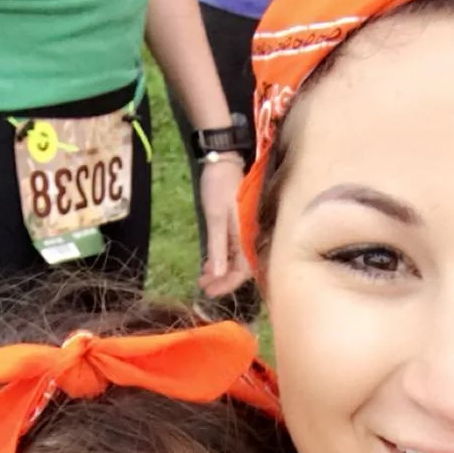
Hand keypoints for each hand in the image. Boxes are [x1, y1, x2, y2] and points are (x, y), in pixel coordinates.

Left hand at [196, 156, 250, 298]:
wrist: (223, 160)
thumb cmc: (219, 186)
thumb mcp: (215, 217)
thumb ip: (218, 247)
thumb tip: (219, 274)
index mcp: (247, 237)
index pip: (242, 271)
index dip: (227, 284)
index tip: (210, 292)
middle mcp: (250, 237)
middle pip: (241, 269)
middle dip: (222, 281)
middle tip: (203, 287)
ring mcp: (245, 232)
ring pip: (236, 260)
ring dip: (220, 271)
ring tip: (203, 278)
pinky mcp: (239, 227)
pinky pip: (233, 250)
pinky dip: (221, 259)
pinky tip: (209, 263)